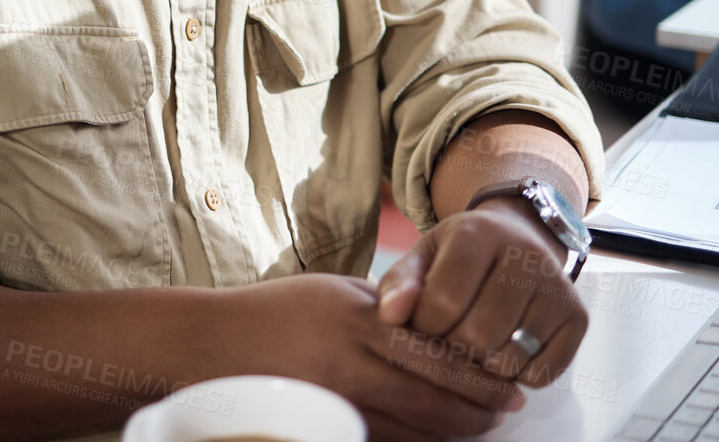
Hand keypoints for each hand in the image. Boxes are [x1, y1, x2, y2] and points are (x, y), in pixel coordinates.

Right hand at [227, 273, 522, 439]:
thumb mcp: (335, 290)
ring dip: (456, 432)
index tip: (507, 381)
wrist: (211, 346)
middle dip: (480, 410)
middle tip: (505, 411)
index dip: (480, 375)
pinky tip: (435, 438)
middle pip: (436, 400)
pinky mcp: (325, 426)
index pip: (439, 354)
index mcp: (359, 319)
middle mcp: (351, 362)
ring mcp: (337, 401)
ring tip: (479, 426)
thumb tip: (441, 329)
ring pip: (417, 430)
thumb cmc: (276, 312)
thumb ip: (387, 307)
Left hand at [376, 197, 587, 390]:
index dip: (422, 325)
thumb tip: (390, 316)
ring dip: (481, 367)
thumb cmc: (461, 257)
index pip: (443, 300)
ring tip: (473, 344)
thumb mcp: (424, 257)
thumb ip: (399, 284)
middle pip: (476, 335)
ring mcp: (558, 287)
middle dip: (451, 348)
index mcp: (479, 232)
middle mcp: (526, 255)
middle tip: (447, 337)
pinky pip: (540, 374)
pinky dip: (516, 376)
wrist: (517, 240)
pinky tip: (504, 350)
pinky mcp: (578, 318)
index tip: (421, 323)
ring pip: (508, 360)